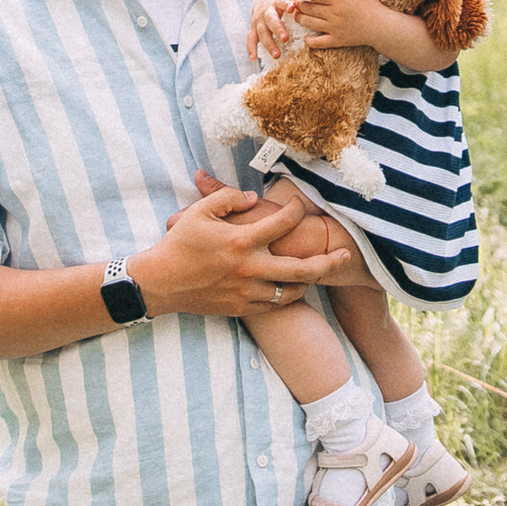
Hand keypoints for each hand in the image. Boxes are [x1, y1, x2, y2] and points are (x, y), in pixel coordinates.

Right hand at [129, 178, 358, 319]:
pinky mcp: (241, 308)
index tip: (301, 206)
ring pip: (291, 292)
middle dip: (328, 262)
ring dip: (308, 282)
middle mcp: (250, 269)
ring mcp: (247, 292)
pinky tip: (291, 289)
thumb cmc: (178, 244)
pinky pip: (274, 306)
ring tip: (318, 273)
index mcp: (241, 241)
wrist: (161, 283)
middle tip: (345, 255)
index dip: (296, 211)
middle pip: (303, 269)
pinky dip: (285, 297)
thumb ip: (227, 198)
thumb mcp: (199, 212)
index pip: (282, 223)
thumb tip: (251, 196)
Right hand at [246, 0, 299, 60]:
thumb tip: (311, 7)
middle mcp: (265, 11)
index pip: (281, 2)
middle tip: (285, 39)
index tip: (292, 8)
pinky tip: (253, 58)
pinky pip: (250, 39)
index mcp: (276, 2)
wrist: (263, 0)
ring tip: (277, 55)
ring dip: (269, 44)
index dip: (286, 5)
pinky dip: (251, 48)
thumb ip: (299, 3)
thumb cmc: (282, 3)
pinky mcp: (253, 29)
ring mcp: (257, 21)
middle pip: (271, 20)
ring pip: (262, 32)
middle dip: (277, 29)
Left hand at [287, 0, 423, 57]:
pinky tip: (307, 37)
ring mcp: (334, 29)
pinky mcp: (337, 41)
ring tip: (298, 15)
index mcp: (339, 0)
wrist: (381, 28)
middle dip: (301, 5)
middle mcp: (334, 14)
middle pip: (309, 8)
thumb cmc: (372, 6)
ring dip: (300, 19)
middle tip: (297, 3)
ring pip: (309, 24)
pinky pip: (319, 43)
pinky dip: (310, 41)